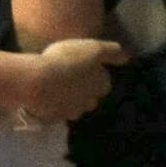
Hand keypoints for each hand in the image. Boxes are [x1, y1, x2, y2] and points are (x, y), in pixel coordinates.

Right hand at [5, 37, 126, 124]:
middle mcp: (90, 102)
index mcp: (101, 84)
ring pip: (74, 108)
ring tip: (56, 88)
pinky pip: (56, 113)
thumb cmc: (66, 61)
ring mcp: (72, 112)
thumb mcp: (92, 48)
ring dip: (68, 100)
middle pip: (90, 98)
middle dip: (84, 92)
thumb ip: (111, 52)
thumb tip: (128, 57)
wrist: (37, 82)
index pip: (104, 83)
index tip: (84, 69)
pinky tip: (44, 98)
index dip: (95, 76)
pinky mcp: (54, 119)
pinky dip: (53, 107)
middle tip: (70, 79)